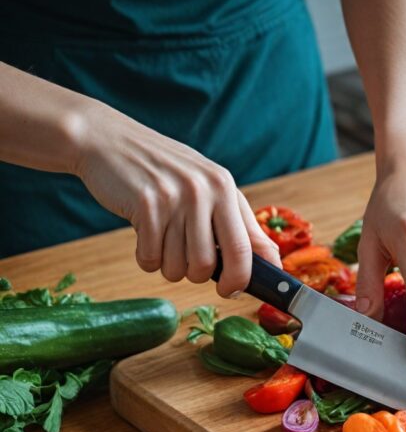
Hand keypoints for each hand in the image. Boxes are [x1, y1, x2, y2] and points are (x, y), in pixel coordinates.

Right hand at [72, 101, 280, 296]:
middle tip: (187, 262)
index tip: (234, 291)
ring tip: (163, 241)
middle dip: (198, 276)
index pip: (247, 248)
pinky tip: (144, 236)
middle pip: (209, 265)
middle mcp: (204, 191)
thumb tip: (273, 261)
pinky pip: (150, 259)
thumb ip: (239, 223)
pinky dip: (146, 259)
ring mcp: (174, 197)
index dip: (243, 279)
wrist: (107, 140)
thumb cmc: (163, 171)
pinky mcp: (144, 205)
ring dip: (169, 267)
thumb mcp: (208, 186)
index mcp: (225, 187)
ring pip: (179, 267)